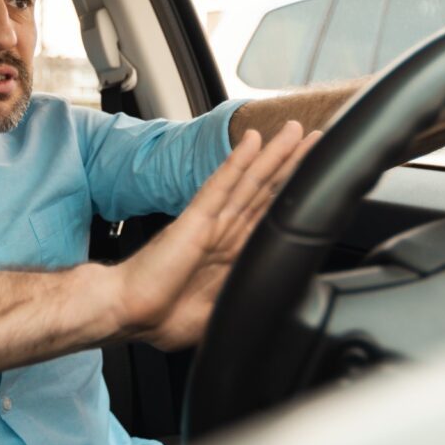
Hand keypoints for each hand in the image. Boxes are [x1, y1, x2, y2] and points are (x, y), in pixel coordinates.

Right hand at [114, 121, 320, 349]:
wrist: (128, 313)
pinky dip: (237, 163)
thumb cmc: (161, 314)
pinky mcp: (195, 221)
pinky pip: (220, 187)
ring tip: (294, 129)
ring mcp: (211, 222)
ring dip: (274, 155)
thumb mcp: (220, 314)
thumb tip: (275, 307)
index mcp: (231, 253)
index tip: (312, 174)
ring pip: (249, 182)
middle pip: (265, 190)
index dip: (291, 192)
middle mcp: (224, 231)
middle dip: (291, 163)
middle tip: (316, 137)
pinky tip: (251, 143)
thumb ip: (245, 302)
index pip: (268, 214)